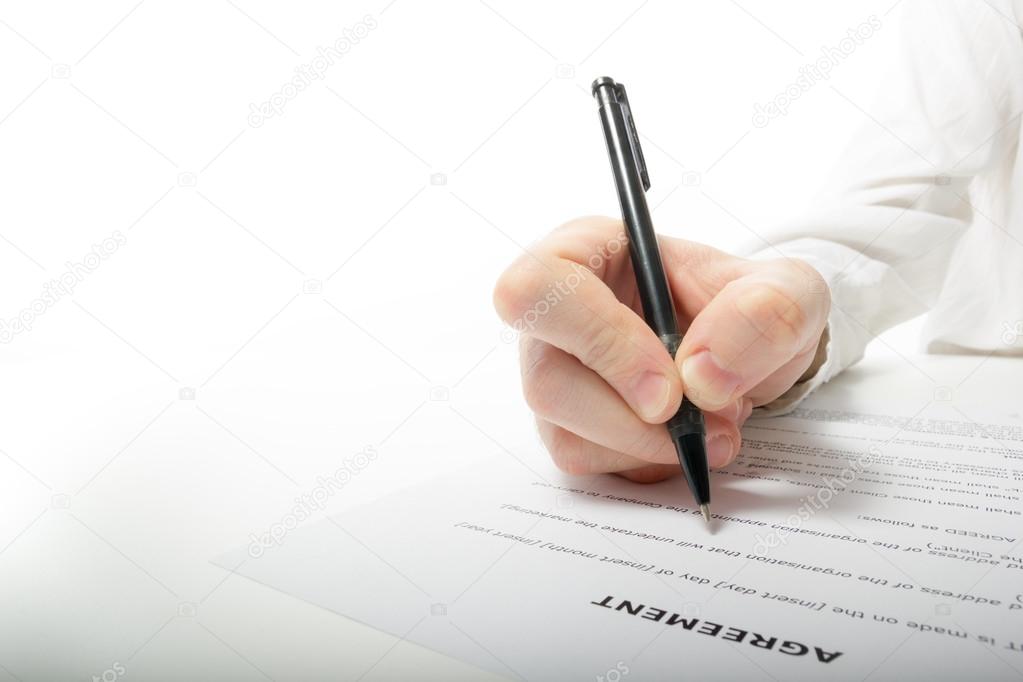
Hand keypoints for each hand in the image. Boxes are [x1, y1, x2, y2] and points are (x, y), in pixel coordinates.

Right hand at [493, 217, 829, 482]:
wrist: (746, 354)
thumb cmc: (747, 307)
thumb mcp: (787, 290)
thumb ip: (767, 310)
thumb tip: (702, 373)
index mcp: (584, 252)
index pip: (537, 290)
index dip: (600, 342)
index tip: (670, 387)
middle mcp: (553, 314)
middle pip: (546, 381)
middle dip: (634, 418)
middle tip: (703, 420)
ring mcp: (553, 373)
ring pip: (565, 432)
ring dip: (650, 446)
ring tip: (712, 424)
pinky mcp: (567, 424)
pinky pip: (587, 462)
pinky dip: (646, 462)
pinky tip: (680, 438)